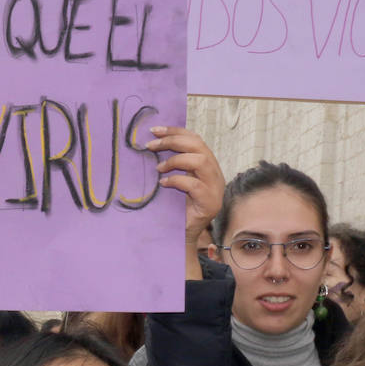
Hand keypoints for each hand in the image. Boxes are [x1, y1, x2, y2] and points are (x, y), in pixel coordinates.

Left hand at [147, 126, 223, 279]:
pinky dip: (177, 181)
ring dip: (175, 160)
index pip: (195, 139)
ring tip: (158, 169)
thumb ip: (169, 164)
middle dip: (172, 141)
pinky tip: (164, 184)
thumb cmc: (175, 207)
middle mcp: (214, 173)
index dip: (175, 131)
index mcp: (206, 165)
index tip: (154, 130)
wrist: (182, 235)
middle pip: (198, 145)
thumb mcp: (172, 180)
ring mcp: (215, 188)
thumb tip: (149, 144)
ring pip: (201, 161)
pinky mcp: (210, 203)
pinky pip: (195, 185)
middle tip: (151, 146)